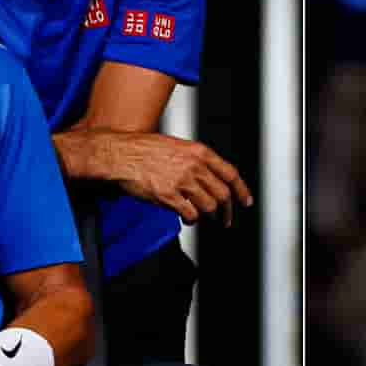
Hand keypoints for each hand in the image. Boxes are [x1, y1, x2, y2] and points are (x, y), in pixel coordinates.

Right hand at [109, 132, 253, 225]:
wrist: (119, 155)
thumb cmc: (143, 149)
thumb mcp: (176, 145)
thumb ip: (195, 159)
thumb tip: (208, 177)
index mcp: (199, 152)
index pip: (230, 173)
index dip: (241, 190)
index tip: (245, 201)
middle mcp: (194, 166)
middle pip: (223, 194)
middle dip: (227, 211)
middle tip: (225, 219)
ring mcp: (182, 181)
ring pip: (209, 206)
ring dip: (208, 216)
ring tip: (202, 218)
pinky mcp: (168, 196)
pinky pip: (190, 214)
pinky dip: (192, 220)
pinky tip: (187, 219)